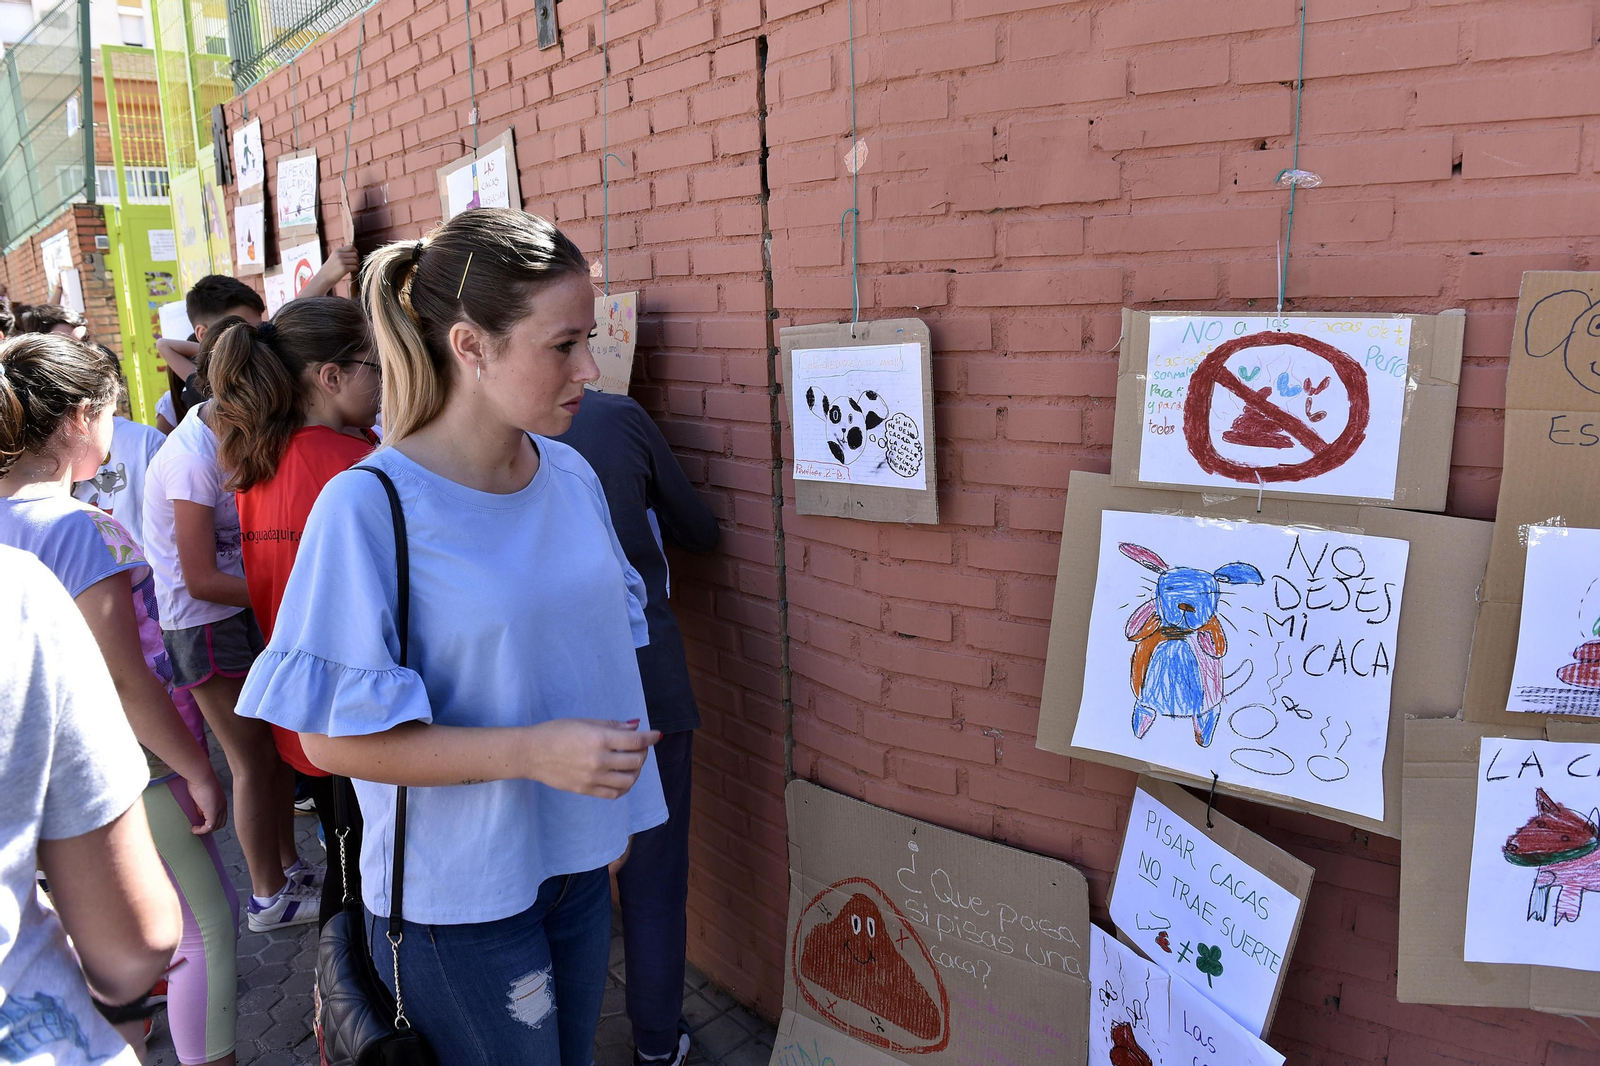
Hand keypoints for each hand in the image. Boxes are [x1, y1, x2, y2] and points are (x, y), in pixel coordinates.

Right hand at [185, 771, 227, 834]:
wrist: (201, 776)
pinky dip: (201, 830)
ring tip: (195, 829)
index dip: (213, 822)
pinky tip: (194, 829)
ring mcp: (219, 809)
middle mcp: (223, 806)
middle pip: (221, 823)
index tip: (202, 823)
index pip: (222, 817)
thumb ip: (203, 806)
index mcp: (222, 802)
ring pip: (216, 826)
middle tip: (199, 828)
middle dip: (210, 828)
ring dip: (205, 830)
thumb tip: (200, 815)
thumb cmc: (199, 782)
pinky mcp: (213, 812)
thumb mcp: (201, 797)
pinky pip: (209, 827)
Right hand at [320, 246, 358, 283]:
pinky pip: (355, 267)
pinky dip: (356, 269)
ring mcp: (341, 261)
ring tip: (354, 268)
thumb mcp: (334, 258)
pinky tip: (353, 271)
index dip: (355, 252)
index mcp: (336, 251)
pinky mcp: (344, 268)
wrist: (323, 278)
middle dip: (357, 259)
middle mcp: (339, 255)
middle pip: (354, 254)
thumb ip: (342, 255)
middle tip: (355, 264)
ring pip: (355, 261)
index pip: (350, 247)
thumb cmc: (329, 269)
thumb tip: (355, 253)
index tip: (355, 257)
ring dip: (357, 265)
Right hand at [525, 719, 658, 798]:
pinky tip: (623, 777)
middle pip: (636, 761)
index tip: (657, 735)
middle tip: (640, 747)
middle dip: (643, 752)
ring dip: (636, 771)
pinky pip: (614, 793)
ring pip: (629, 780)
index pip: (635, 741)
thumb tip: (635, 727)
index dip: (650, 738)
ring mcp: (593, 778)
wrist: (531, 753)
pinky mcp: (586, 790)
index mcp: (599, 739)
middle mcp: (599, 760)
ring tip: (632, 763)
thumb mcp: (585, 722)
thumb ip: (612, 726)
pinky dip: (624, 786)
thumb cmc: (556, 732)